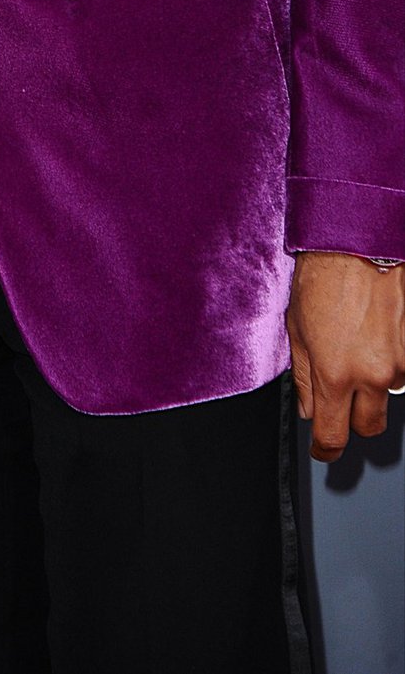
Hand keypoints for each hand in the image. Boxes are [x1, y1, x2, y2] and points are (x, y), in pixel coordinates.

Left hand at [287, 251, 404, 460]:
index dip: (326, 449)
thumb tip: (307, 409)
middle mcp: (373, 374)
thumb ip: (303, 376)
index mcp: (335, 373)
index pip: (333, 435)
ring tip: (360, 345)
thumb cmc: (323, 276)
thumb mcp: (296, 327)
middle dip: (354, 419)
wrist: (358, 241)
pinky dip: (393, 358)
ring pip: (390, 394)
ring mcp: (402, 362)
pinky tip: (378, 333)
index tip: (323, 450)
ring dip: (376, 382)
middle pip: (369, 426)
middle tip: (342, 397)